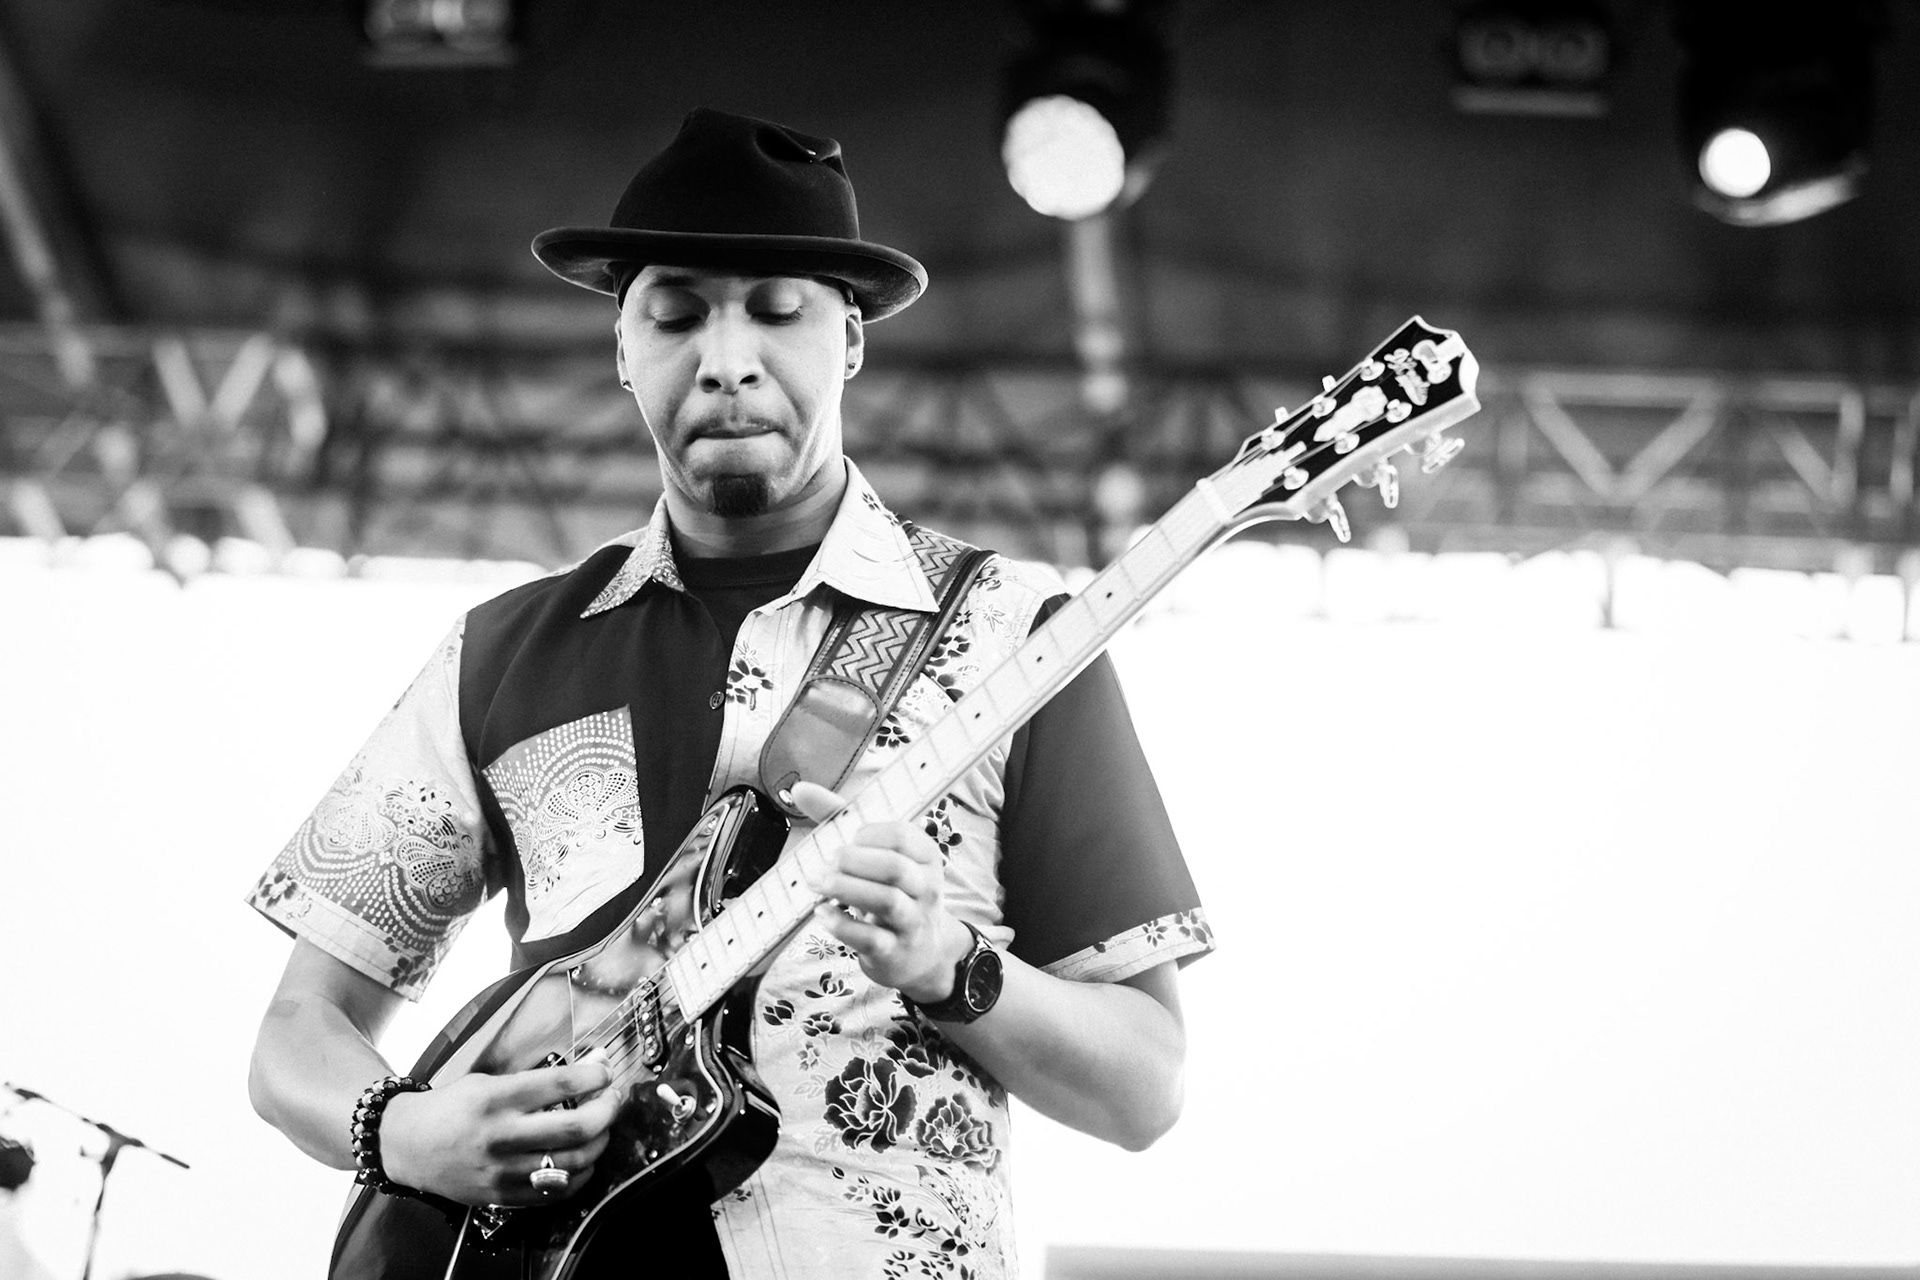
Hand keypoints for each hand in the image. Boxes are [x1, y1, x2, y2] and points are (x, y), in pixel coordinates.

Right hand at [378, 1053, 620, 1206]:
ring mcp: (502, 1171)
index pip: (562, 1084)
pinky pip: (555, 1192)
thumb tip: (589, 1069)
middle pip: (577, 1126)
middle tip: (613, 1099)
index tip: (605, 1072)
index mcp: (497, 1099)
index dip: (596, 1076)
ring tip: (601, 1129)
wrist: (406, 1144)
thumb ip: (536, 1080)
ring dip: (599, 1143)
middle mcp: (501, 1136)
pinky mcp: (501, 1196)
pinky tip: (582, 1159)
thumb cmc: (450, 1107)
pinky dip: (580, 1175)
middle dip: (608, 1109)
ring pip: (574, 1162)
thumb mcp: (487, 1081)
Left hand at [791, 781, 970, 1001]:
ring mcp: (913, 923)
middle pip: (894, 868)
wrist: (920, 952)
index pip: (902, 836)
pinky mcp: (894, 952)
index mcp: (926, 857)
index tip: (847, 841)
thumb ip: (840, 818)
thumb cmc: (891, 890)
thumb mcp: (877, 854)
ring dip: (845, 888)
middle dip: (854, 862)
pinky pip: (870, 938)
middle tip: (826, 863)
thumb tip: (800, 788)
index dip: (868, 835)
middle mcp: (927, 889)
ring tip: (817, 883)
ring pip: (887, 902)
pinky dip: (840, 924)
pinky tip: (821, 912)